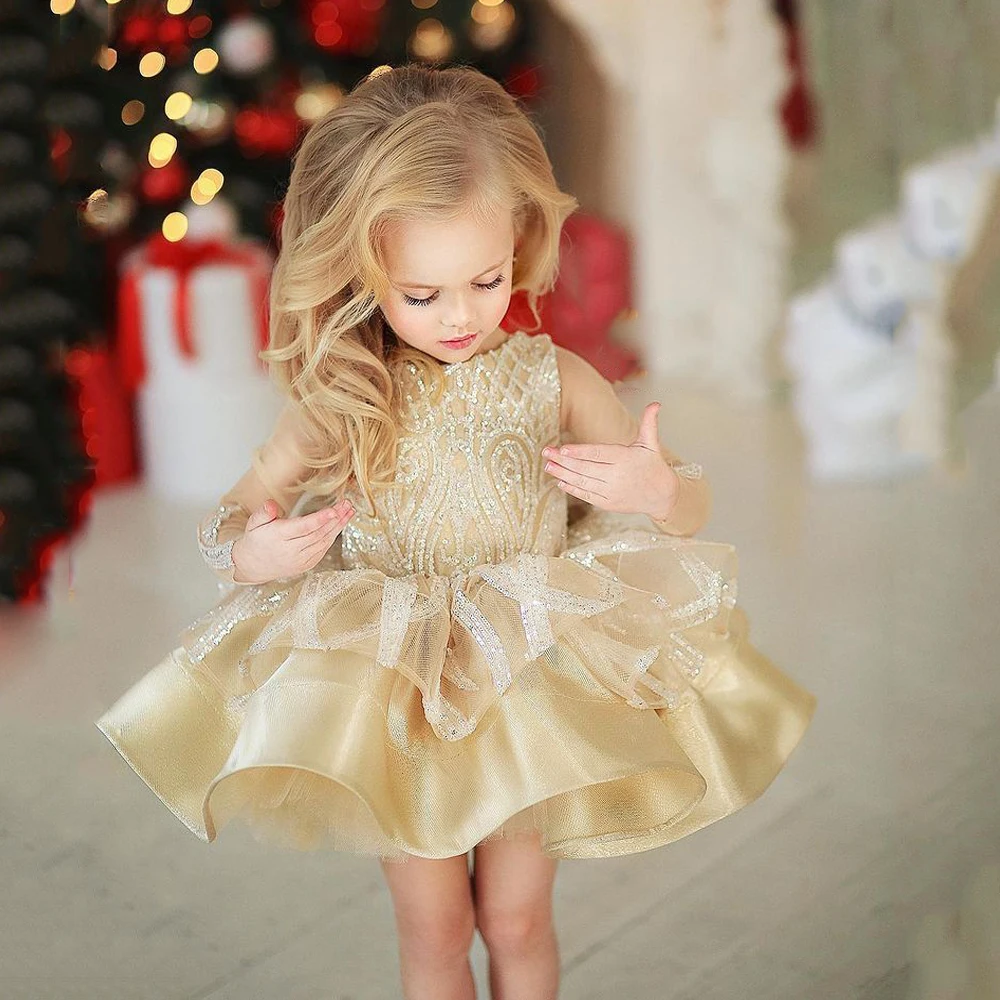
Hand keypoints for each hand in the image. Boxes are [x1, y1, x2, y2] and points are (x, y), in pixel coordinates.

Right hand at [231, 497, 354, 584]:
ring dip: (338, 526)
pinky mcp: (306, 565)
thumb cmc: (256, 540)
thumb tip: (271, 504)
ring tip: (348, 511)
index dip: (320, 519)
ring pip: (323, 542)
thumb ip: (263, 512)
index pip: (303, 528)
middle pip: (317, 533)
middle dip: (335, 518)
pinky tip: (340, 524)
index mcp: (278, 537)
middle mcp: (291, 551)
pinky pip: (323, 550)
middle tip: (346, 504)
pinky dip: (332, 536)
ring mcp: (300, 560)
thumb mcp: (254, 523)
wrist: (253, 565)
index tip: (334, 510)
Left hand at [541, 402, 680, 520]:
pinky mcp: (607, 503)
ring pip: (582, 482)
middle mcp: (616, 476)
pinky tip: (560, 481)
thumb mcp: (652, 444)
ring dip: (563, 474)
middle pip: (584, 468)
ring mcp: (611, 491)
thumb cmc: (653, 466)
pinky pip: (586, 495)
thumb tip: (655, 403)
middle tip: (546, 452)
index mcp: (625, 459)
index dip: (579, 452)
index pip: (597, 454)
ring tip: (548, 466)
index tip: (562, 448)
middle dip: (563, 460)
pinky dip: (572, 488)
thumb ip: (649, 423)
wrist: (661, 496)